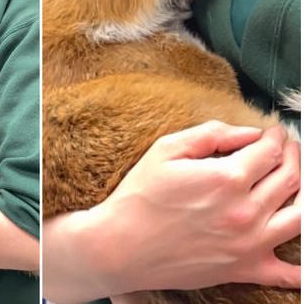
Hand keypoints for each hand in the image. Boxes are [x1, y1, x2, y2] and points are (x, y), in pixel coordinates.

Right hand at [43, 122, 299, 301]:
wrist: (120, 246)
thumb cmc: (139, 197)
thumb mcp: (165, 150)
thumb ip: (210, 134)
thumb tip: (247, 132)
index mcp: (226, 178)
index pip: (269, 151)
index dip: (275, 136)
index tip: (273, 132)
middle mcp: (245, 211)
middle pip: (290, 178)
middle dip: (293, 155)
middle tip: (286, 147)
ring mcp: (248, 244)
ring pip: (300, 215)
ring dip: (303, 191)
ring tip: (293, 178)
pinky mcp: (242, 269)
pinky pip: (288, 273)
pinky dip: (301, 264)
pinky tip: (301, 253)